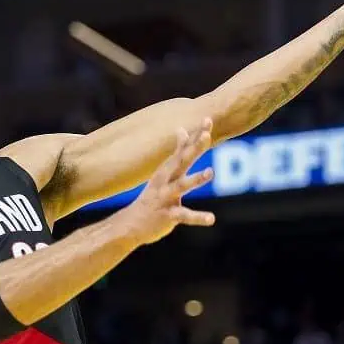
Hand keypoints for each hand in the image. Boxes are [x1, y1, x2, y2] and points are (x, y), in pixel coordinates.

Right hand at [116, 118, 215, 245]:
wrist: (131, 224)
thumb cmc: (152, 196)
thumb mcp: (163, 172)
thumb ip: (177, 152)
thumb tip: (182, 129)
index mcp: (168, 169)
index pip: (184, 148)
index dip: (196, 134)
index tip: (208, 119)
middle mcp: (166, 180)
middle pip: (182, 161)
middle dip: (194, 148)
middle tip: (206, 135)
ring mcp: (166, 197)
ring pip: (182, 186)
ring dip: (196, 179)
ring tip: (211, 172)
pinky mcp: (168, 216)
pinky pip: (184, 216)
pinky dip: (198, 217)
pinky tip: (212, 218)